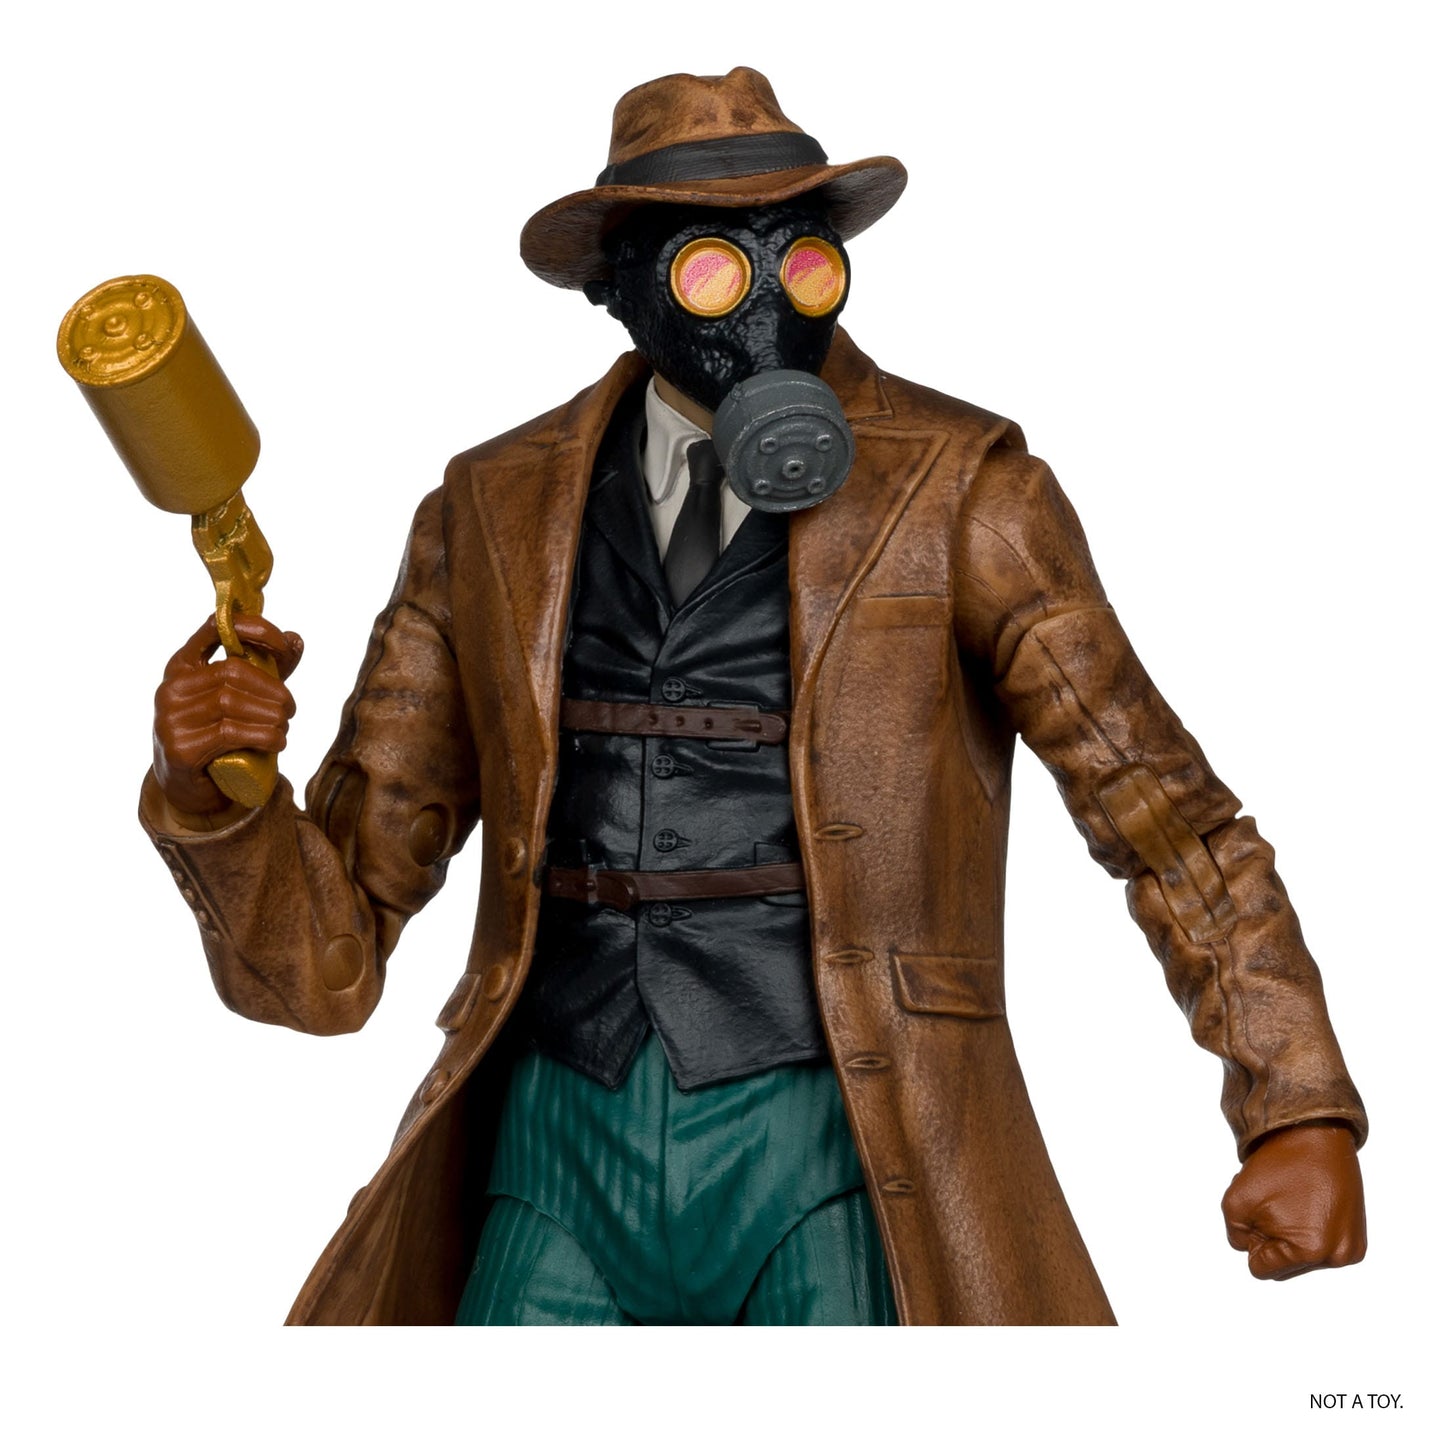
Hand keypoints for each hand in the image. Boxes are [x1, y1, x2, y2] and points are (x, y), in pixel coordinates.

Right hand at [153, 614, 304, 817]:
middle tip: (290, 708)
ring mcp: (170, 719)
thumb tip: (295, 639)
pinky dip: (264, 735)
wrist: (188, 787)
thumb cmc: (217, 735)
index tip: (283, 644)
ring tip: (284, 726)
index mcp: (182, 665)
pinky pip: (230, 733)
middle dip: (271, 688)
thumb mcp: (239, 698)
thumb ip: (265, 669)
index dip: (253, 628)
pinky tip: (278, 742)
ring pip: (231, 702)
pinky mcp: (180, 749)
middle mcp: (170, 688)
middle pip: (231, 671)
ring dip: (271, 715)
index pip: (213, 628)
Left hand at [1222, 1121, 1365, 1279]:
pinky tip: (1306, 1202)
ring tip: (1289, 1200)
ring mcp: (1351, 1247)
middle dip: (1271, 1238)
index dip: (1252, 1240)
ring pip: (1302, 1256)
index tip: (1259, 1211)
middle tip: (1272, 1203)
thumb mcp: (1234, 1203)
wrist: (1315, 1133)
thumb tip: (1252, 1252)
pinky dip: (1308, 1229)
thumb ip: (1235, 1237)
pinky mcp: (1358, 1236)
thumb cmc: (1277, 1165)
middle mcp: (1338, 1256)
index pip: (1262, 1269)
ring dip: (1289, 1234)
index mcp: (1311, 1250)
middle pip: (1284, 1266)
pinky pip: (1321, 1246)